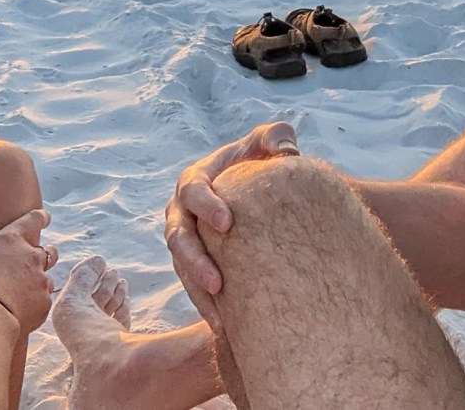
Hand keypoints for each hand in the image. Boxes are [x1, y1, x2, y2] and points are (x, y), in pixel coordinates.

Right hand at [0, 209, 55, 333]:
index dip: (40, 217)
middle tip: (37, 256)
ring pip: (49, 276)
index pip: (35, 219)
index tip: (44, 217)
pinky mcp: (43, 304)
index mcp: (12, 239)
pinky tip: (27, 311)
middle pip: (49, 249)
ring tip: (30, 287)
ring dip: (41, 279)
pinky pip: (45, 301)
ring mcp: (41, 280)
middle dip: (44, 252)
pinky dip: (38, 304)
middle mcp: (32, 256)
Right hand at [165, 123, 298, 330]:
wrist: (262, 190)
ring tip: (220, 317)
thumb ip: (277, 137)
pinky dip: (206, 307)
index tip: (227, 223)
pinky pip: (193, 287)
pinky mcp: (195, 264)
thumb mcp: (270, 141)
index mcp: (198, 178)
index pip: (193, 190)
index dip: (205, 206)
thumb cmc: (264, 160)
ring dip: (196, 293)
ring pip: (181, 268)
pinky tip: (225, 328)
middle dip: (194, 261)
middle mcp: (183, 210)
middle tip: (218, 282)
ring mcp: (186, 239)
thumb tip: (287, 151)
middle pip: (178, 236)